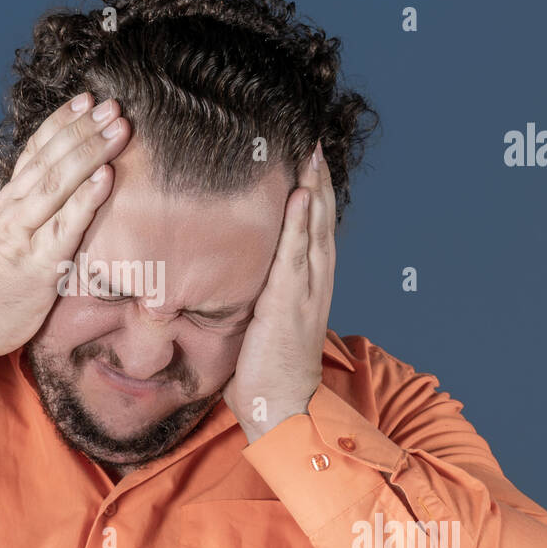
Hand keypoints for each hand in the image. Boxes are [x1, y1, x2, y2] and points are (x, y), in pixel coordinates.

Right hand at [0, 92, 131, 372]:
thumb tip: (63, 180)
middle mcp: (15, 209)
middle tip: (113, 106)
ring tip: (118, 129)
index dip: (62, 121)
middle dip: (83, 128)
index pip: (35, 149)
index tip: (87, 99)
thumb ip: (31, 205)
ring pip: (58, 182)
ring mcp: (26, 233)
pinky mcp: (40, 262)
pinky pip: (67, 224)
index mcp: (9, 199)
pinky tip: (106, 177)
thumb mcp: (9, 231)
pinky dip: (86, 198)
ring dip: (91, 151)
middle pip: (51, 157)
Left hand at [223, 140, 336, 441]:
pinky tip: (300, 195)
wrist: (282, 405)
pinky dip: (302, 223)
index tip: (308, 162)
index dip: (313, 195)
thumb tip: (225, 276)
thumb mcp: (259, 320)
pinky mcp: (291, 303)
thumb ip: (253, 294)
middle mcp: (314, 282)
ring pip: (315, 229)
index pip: (313, 230)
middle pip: (320, 220)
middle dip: (318, 180)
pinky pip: (298, 254)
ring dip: (314, 189)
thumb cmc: (265, 369)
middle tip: (314, 142)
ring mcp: (306, 291)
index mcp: (307, 285)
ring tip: (311, 153)